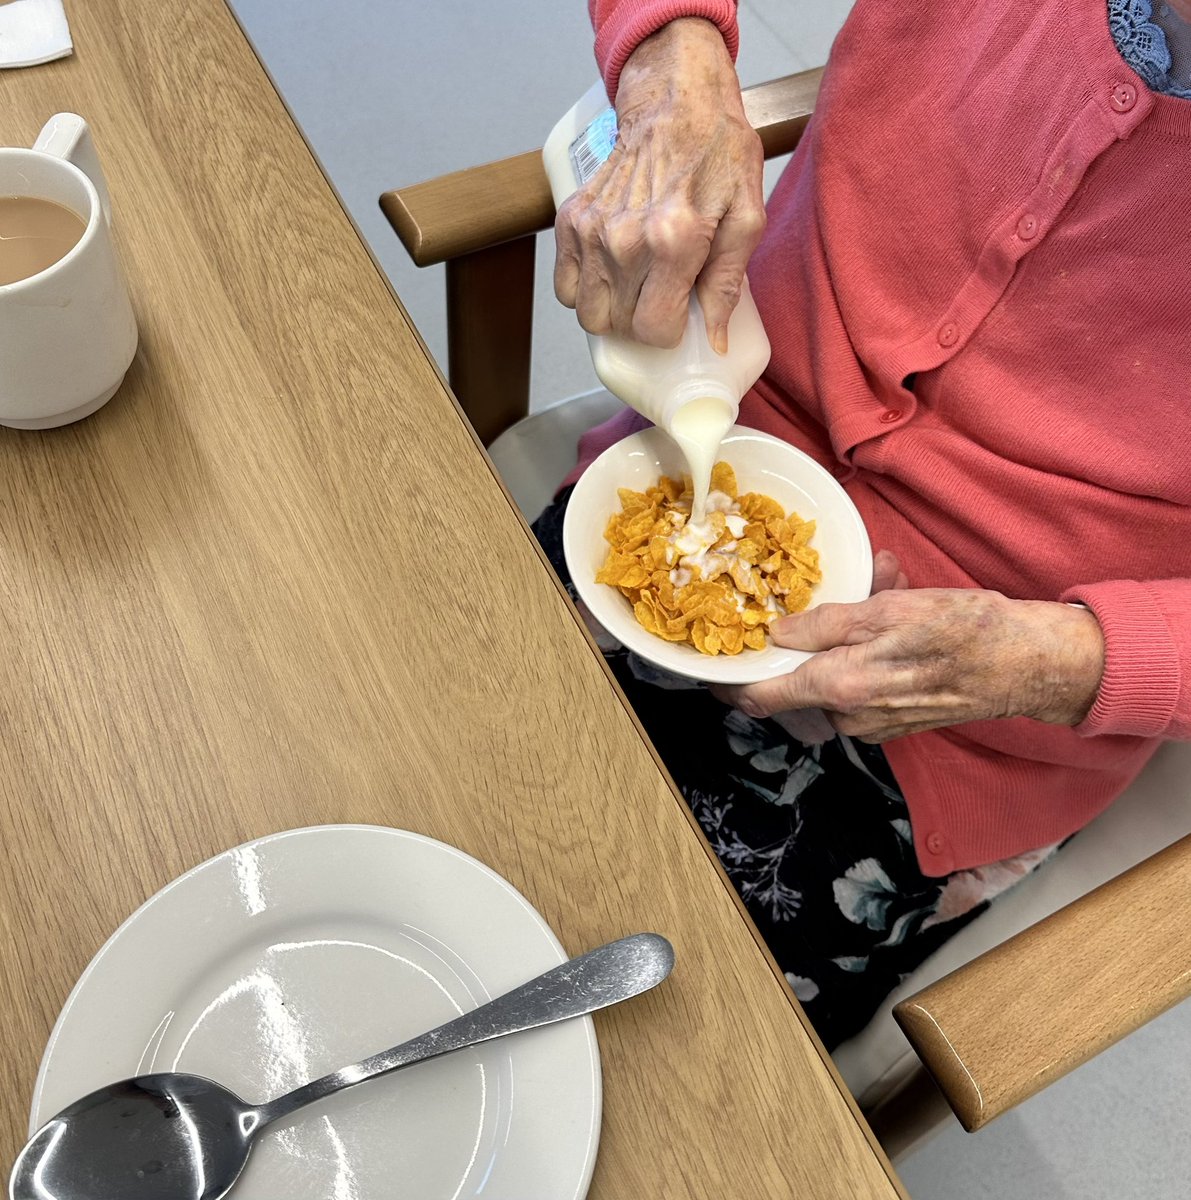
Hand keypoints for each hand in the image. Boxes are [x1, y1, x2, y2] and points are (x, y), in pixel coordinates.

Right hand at [554, 18, 765, 351]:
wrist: (675, 101)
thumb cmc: (716, 154)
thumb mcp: (745, 218)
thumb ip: (728, 284)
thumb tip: (716, 340)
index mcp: (672, 241)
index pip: (654, 330)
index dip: (671, 333)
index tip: (681, 314)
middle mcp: (624, 239)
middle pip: (618, 326)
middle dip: (642, 322)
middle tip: (661, 296)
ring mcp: (591, 230)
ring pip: (587, 314)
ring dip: (612, 311)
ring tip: (636, 287)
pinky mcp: (570, 220)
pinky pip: (566, 287)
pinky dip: (586, 289)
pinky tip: (612, 272)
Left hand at [715, 555, 1105, 742]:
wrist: (1025, 664)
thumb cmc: (962, 631)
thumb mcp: (886, 611)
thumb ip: (825, 624)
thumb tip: (779, 633)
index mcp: (840, 687)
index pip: (763, 699)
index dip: (732, 685)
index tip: (713, 670)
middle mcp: (851, 715)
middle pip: (798, 684)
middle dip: (805, 643)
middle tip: (823, 601)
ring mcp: (874, 724)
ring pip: (834, 680)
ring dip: (843, 643)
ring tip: (879, 597)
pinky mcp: (895, 722)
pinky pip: (864, 686)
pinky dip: (868, 656)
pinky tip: (896, 622)